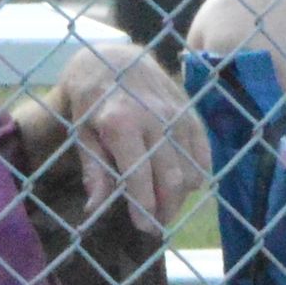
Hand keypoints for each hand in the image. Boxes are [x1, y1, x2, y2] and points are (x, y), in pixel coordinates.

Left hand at [50, 41, 204, 236]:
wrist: (114, 57)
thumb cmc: (92, 100)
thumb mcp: (82, 133)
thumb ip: (94, 170)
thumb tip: (96, 208)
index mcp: (121, 125)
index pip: (140, 177)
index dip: (144, 207)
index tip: (143, 227)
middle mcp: (154, 120)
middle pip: (171, 178)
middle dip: (166, 209)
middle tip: (156, 226)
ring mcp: (176, 115)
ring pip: (190, 168)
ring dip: (181, 195)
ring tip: (166, 206)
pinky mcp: (190, 112)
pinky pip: (203, 152)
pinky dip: (198, 173)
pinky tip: (186, 184)